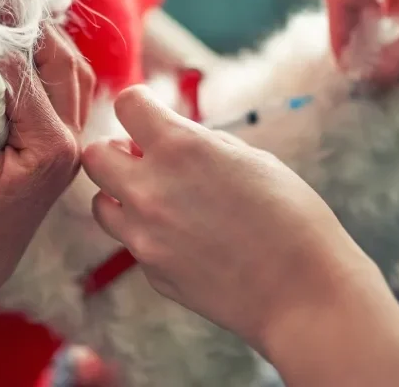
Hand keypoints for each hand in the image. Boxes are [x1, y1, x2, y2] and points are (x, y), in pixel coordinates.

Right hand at [0, 28, 93, 335]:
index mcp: (51, 146)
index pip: (24, 72)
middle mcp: (71, 142)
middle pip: (65, 64)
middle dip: (34, 26)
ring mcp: (69, 144)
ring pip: (73, 74)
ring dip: (46, 42)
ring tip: (10, 13)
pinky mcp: (58, 147)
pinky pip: (65, 92)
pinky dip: (47, 65)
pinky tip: (20, 49)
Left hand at [81, 86, 375, 352]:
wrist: (304, 294)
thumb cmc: (292, 217)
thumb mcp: (251, 158)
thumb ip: (199, 144)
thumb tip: (166, 137)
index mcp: (180, 148)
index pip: (127, 105)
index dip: (140, 105)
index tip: (151, 115)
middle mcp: (149, 189)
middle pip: (94, 155)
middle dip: (117, 151)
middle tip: (146, 159)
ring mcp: (144, 236)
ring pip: (99, 204)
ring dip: (121, 195)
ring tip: (162, 201)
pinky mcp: (150, 272)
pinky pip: (131, 242)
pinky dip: (147, 234)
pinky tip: (186, 240)